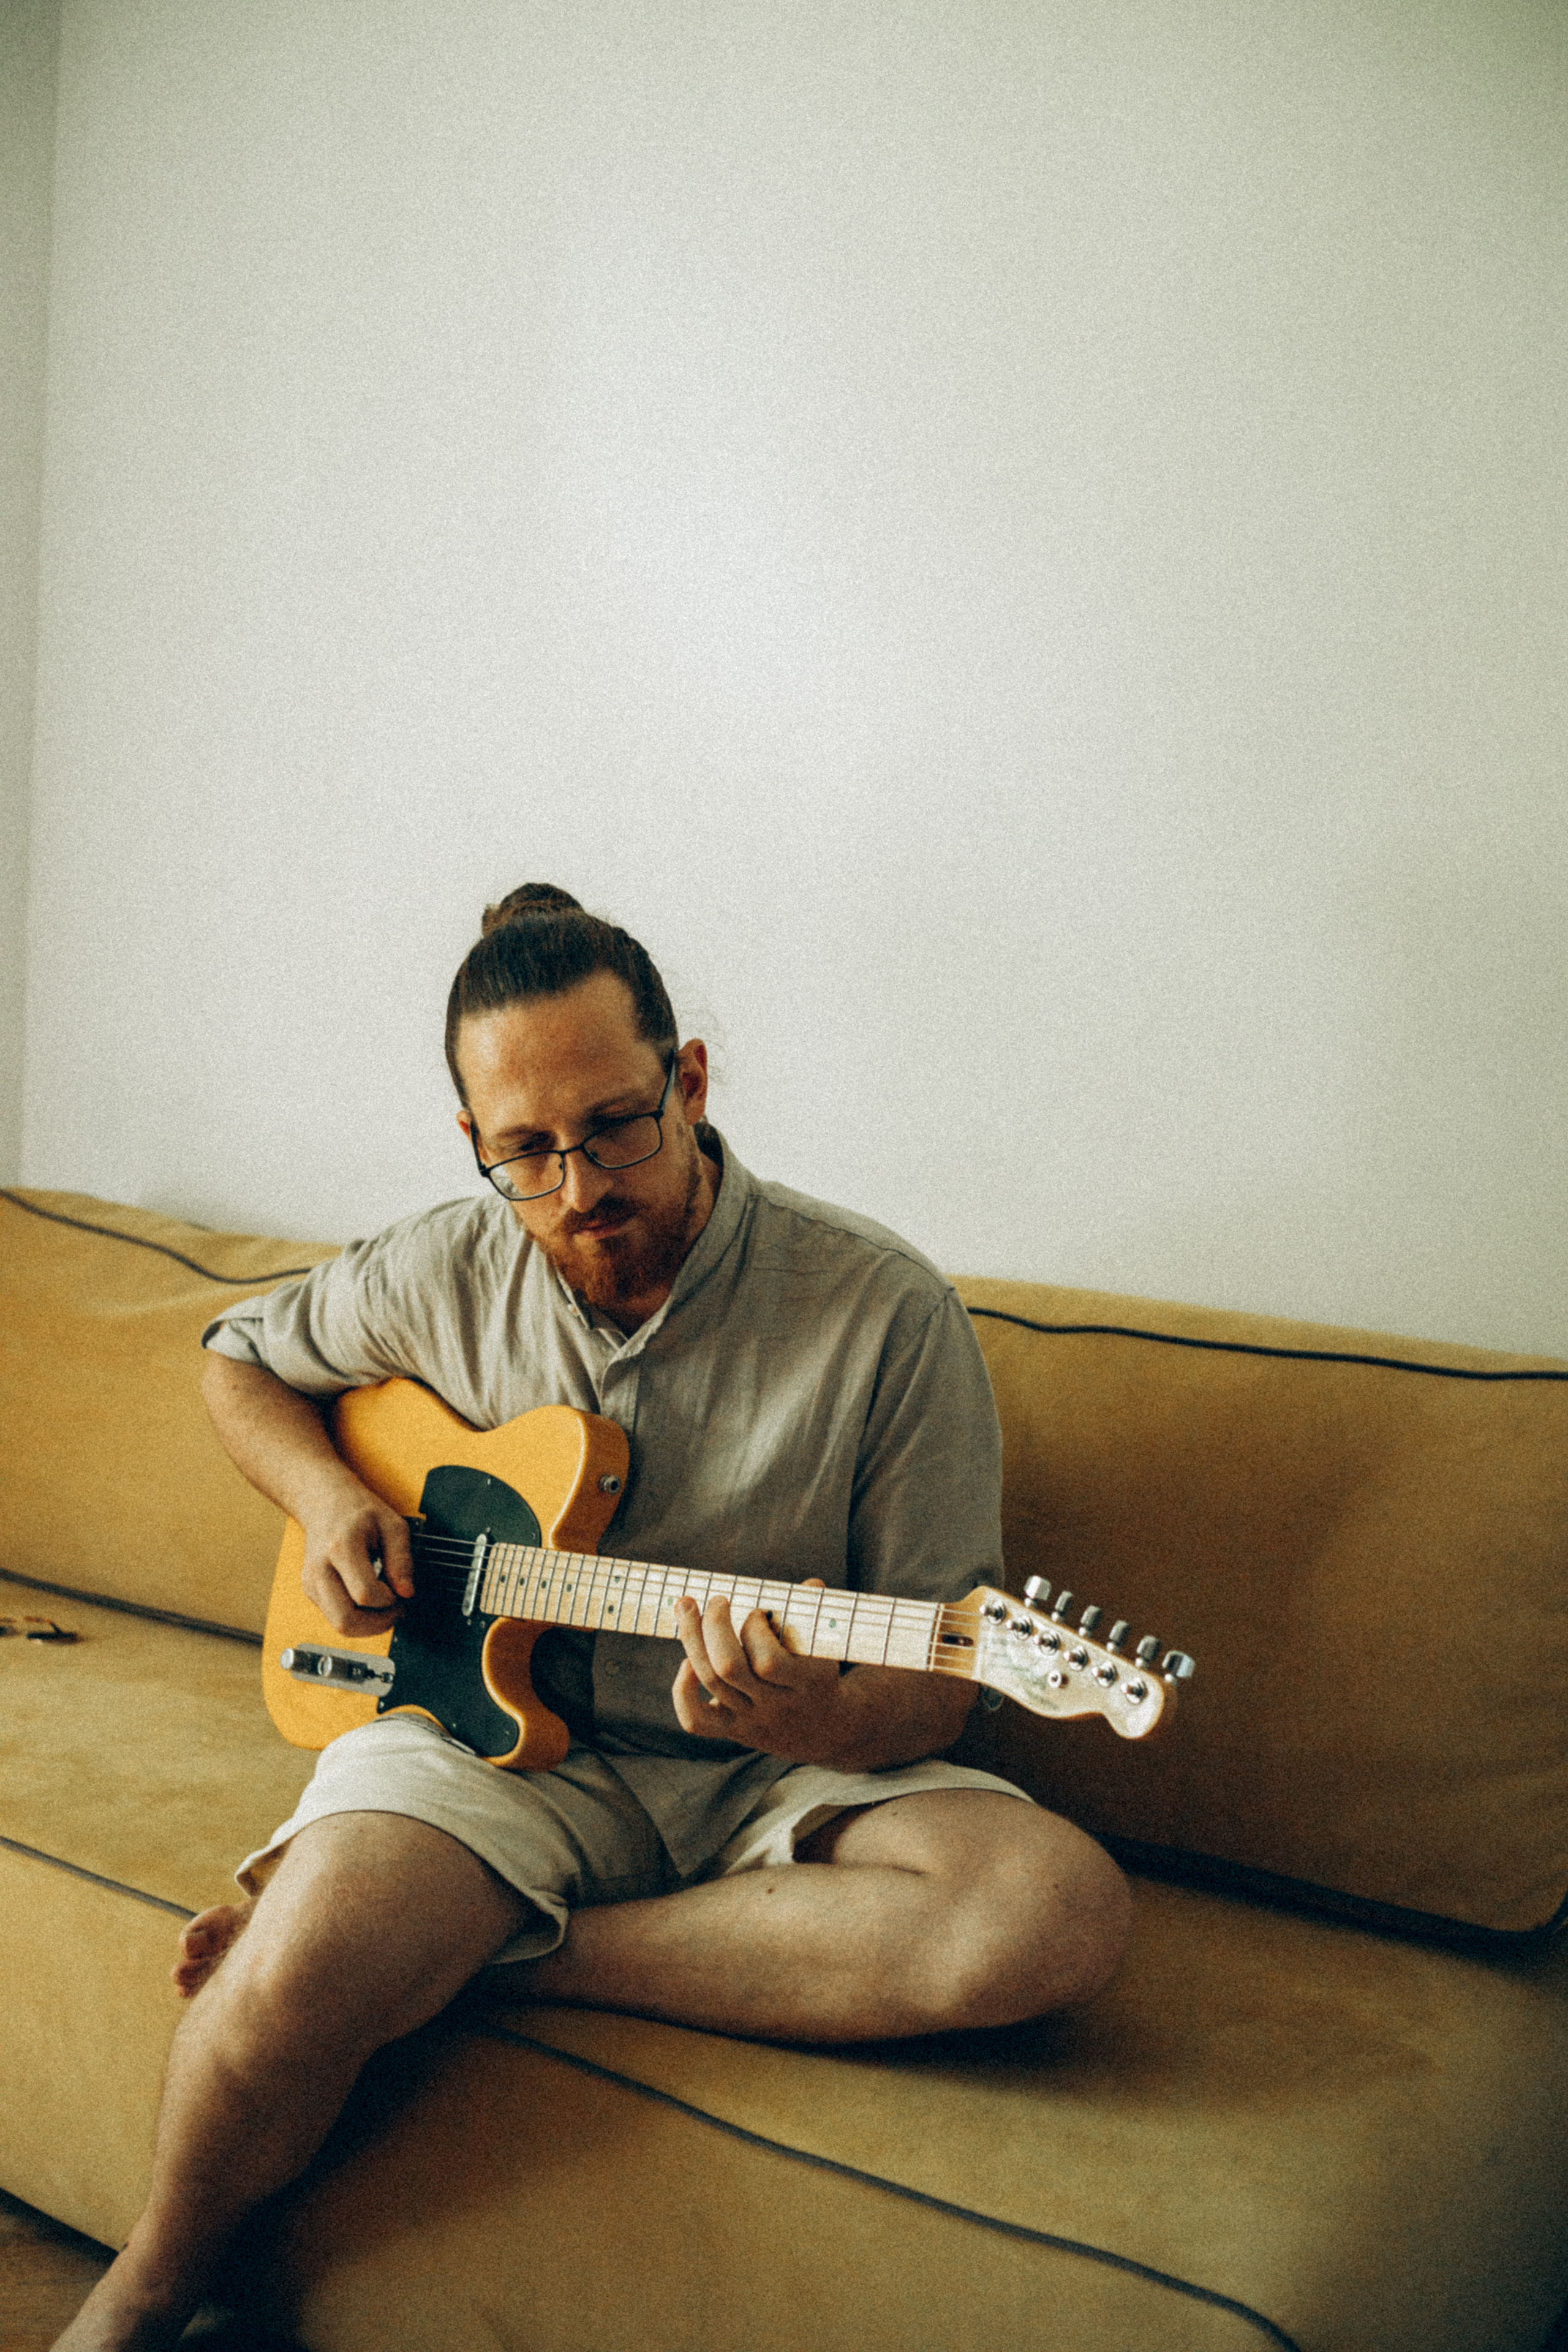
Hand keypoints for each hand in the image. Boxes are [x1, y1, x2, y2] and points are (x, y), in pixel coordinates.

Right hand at [299, 1477, 415, 1635]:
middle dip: (377, 1624)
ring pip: (338, 1625)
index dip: (389, 1601)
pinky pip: (334, 1617)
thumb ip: (402, 1559)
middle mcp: (319, 1569)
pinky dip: (356, 1617)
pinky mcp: (310, 1590)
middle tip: (395, 1611)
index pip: (364, 1594)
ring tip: (384, 1608)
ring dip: (367, 1626)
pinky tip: (368, 1602)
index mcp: (340, 1548)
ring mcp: (311, 1582)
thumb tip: (407, 1592)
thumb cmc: (358, 1511)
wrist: (324, 1501)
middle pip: (345, 1620)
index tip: (400, 1592)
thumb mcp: (392, 1524)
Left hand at [671, 1581, 852, 1763]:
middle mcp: (776, 1706)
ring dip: (692, 1637)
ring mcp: (752, 1720)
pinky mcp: (732, 1730)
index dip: (755, 1629)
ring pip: (710, 1680)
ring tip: (687, 1606)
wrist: (826, 1728)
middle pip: (729, 1668)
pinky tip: (686, 1662)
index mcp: (806, 1683)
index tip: (759, 1612)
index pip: (769, 1661)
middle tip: (718, 1600)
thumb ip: (817, 1612)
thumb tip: (811, 1585)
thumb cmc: (820, 1670)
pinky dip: (682, 1690)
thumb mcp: (827, 1645)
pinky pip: (695, 1719)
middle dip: (715, 1625)